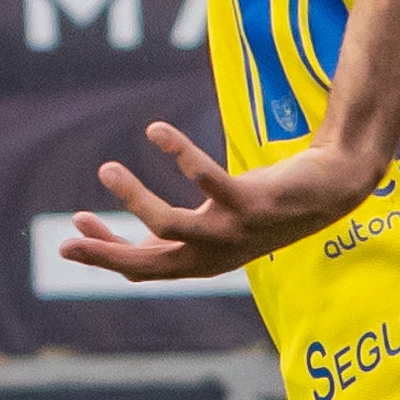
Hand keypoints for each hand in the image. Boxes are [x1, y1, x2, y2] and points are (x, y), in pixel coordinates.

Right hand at [60, 124, 384, 283]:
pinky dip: (179, 155)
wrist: (333, 189)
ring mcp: (236, 231)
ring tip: (106, 169)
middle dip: (105, 255)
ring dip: (133, 199)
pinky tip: (155, 131)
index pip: (146, 269)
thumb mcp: (219, 224)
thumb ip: (182, 232)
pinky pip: (207, 180)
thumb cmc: (268, 205)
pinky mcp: (254, 203)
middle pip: (149, 264)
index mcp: (206, 261)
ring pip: (170, 226)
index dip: (107, 256)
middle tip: (66, 238)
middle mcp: (219, 253)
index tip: (73, 233)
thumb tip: (137, 233)